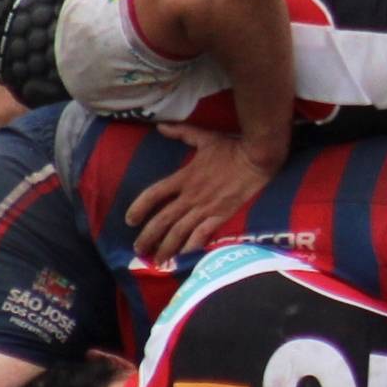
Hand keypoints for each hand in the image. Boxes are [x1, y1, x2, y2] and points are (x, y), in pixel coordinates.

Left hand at [126, 125, 276, 262]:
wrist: (257, 158)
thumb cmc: (231, 147)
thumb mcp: (203, 137)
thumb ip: (181, 132)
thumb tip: (160, 126)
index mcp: (183, 177)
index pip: (153, 195)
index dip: (138, 208)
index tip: (129, 221)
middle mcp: (190, 196)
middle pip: (162, 220)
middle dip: (148, 237)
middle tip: (139, 250)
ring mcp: (205, 208)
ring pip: (179, 232)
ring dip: (166, 247)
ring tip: (158, 260)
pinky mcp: (221, 216)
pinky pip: (201, 235)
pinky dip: (190, 246)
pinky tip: (183, 255)